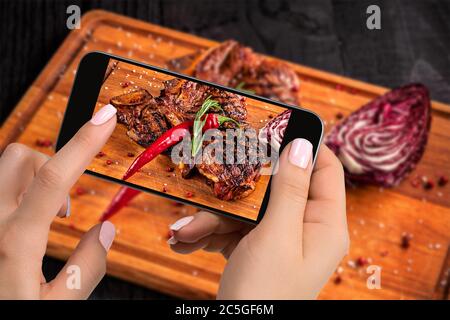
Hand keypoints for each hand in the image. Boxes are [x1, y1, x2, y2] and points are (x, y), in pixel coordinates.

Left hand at [0, 104, 116, 298]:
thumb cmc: (10, 316)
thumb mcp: (57, 307)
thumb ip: (86, 269)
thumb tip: (105, 230)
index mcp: (14, 243)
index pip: (54, 178)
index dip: (85, 142)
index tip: (105, 118)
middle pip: (19, 157)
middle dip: (51, 165)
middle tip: (65, 204)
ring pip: (3, 168)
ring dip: (33, 179)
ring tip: (45, 217)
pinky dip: (17, 192)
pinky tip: (23, 222)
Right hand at [168, 140, 348, 298]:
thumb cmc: (265, 293)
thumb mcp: (277, 236)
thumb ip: (289, 189)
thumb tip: (302, 145)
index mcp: (323, 224)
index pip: (324, 169)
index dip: (304, 144)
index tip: (275, 125)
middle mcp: (303, 229)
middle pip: (274, 188)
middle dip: (237, 190)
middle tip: (212, 180)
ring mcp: (277, 240)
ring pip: (246, 210)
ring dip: (212, 219)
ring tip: (183, 232)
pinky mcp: (255, 249)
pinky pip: (233, 230)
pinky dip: (209, 234)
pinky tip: (184, 241)